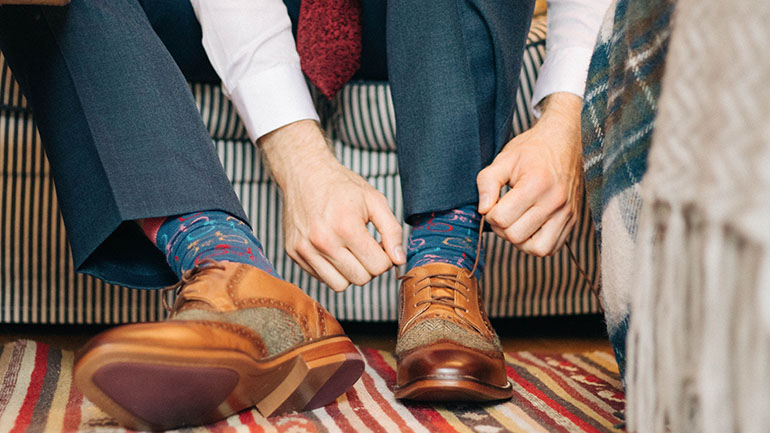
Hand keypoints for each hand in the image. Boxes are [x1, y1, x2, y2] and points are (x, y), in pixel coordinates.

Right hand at [259, 120, 404, 291]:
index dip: (385, 258)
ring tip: (349, 251)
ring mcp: (305, 250)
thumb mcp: (375, 200)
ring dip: (350, 272)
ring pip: (340, 286)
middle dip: (369, 266)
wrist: (305, 173)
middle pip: (360, 279)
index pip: (378, 267)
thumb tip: (399, 260)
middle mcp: (323, 242)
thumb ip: (392, 231)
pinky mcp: (293, 253)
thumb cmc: (342, 186)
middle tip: (365, 247)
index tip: (379, 244)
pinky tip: (333, 249)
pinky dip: (331, 269)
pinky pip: (321, 278)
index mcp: (346, 227)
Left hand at [476, 93, 582, 256]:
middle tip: (502, 212)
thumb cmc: (533, 150)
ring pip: (535, 249)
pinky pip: (551, 248)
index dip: (490, 214)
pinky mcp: (572, 221)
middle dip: (501, 228)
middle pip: (516, 236)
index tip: (493, 203)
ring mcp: (566, 214)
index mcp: (536, 184)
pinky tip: (529, 227)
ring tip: (515, 222)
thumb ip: (487, 183)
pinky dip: (535, 244)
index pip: (502, 218)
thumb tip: (483, 210)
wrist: (565, 143)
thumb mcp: (504, 159)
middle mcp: (555, 202)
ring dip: (519, 240)